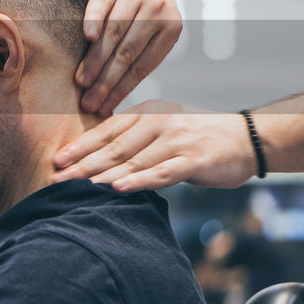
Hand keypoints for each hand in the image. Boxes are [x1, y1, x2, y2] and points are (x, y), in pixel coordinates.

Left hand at [52, 100, 255, 191]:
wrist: (246, 138)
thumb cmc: (197, 137)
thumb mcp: (163, 129)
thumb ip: (134, 140)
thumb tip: (98, 159)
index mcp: (147, 115)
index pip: (106, 131)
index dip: (80, 146)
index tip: (57, 159)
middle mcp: (158, 124)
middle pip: (114, 147)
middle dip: (83, 164)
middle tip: (58, 178)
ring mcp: (176, 141)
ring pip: (133, 161)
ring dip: (104, 175)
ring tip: (79, 186)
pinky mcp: (194, 160)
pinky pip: (162, 172)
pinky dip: (139, 181)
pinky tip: (119, 188)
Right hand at [77, 0, 181, 114]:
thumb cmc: (144, 3)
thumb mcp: (155, 26)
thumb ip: (140, 52)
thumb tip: (113, 97)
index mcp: (171, 28)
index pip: (142, 66)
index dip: (122, 89)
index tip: (104, 108)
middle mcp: (158, 8)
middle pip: (127, 52)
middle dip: (106, 82)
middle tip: (89, 103)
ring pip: (114, 31)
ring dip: (96, 59)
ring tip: (81, 81)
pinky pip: (102, 2)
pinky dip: (94, 19)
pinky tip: (87, 38)